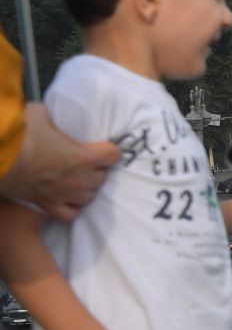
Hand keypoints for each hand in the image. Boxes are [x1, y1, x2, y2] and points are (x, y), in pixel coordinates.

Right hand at [0, 105, 120, 219]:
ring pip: (90, 196)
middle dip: (95, 168)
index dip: (108, 150)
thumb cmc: (20, 135)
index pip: (114, 155)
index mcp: (84, 157)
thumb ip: (51, 118)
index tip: (102, 147)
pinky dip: (72, 207)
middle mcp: (80, 179)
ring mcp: (66, 195)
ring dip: (86, 187)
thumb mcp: (39, 115)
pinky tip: (67, 199)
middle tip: (83, 161)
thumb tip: (47, 116)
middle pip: (103, 177)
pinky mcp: (49, 205)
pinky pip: (71, 214)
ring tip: (76, 179)